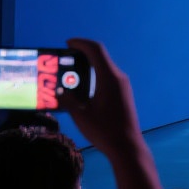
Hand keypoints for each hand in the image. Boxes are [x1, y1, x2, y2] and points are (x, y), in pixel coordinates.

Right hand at [63, 38, 171, 188]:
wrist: (127, 146)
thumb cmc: (104, 130)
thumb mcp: (80, 115)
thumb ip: (69, 99)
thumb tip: (61, 90)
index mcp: (109, 77)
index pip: (96, 50)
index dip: (81, 43)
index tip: (67, 43)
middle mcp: (118, 77)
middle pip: (100, 57)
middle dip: (82, 54)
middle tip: (65, 58)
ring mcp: (122, 85)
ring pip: (104, 67)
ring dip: (88, 67)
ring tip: (70, 74)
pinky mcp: (123, 93)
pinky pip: (107, 77)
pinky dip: (94, 76)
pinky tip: (82, 88)